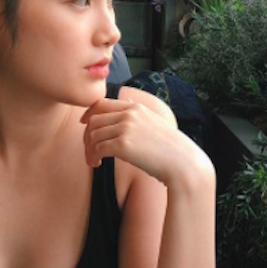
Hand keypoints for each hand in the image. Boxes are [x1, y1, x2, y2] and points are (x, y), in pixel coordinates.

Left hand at [81, 97, 197, 185]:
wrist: (183, 163)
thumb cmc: (169, 148)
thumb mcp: (154, 122)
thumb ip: (138, 114)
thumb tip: (126, 104)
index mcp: (135, 107)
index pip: (102, 103)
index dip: (89, 113)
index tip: (84, 124)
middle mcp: (129, 114)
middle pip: (94, 119)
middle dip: (87, 136)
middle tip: (89, 150)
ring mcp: (125, 128)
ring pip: (92, 135)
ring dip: (88, 149)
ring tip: (93, 160)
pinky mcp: (123, 144)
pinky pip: (97, 148)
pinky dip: (92, 156)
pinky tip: (97, 164)